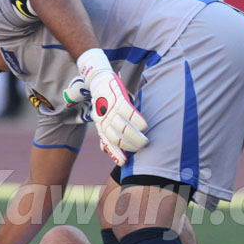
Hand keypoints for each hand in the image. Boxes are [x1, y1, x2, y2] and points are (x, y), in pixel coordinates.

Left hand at [76, 50, 147, 165]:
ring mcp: (111, 109)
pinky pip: (129, 113)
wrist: (98, 80)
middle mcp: (104, 119)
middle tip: (142, 146)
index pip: (108, 143)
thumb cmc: (103, 103)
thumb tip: (105, 150)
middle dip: (131, 145)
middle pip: (117, 137)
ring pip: (124, 127)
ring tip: (145, 140)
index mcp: (100, 125)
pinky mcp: (118, 98)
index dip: (116, 154)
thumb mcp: (100, 118)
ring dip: (135, 136)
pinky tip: (145, 126)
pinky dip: (137, 121)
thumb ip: (104, 133)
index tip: (124, 163)